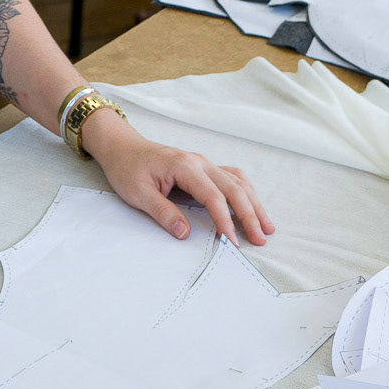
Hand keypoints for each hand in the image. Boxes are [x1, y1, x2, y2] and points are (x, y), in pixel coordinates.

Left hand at [84, 112, 274, 247]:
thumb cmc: (127, 168)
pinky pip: (231, 177)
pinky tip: (253, 205)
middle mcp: (199, 161)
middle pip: (232, 187)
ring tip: (267, 226)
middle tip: (260, 239)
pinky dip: (245, 192)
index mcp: (184, 166)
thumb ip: (162, 212)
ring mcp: (202, 162)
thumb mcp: (138, 193)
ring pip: (237, 181)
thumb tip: (185, 233)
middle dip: (249, 213)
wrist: (122, 147)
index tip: (233, 242)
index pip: (212, 195)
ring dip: (253, 203)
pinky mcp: (202, 167)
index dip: (225, 220)